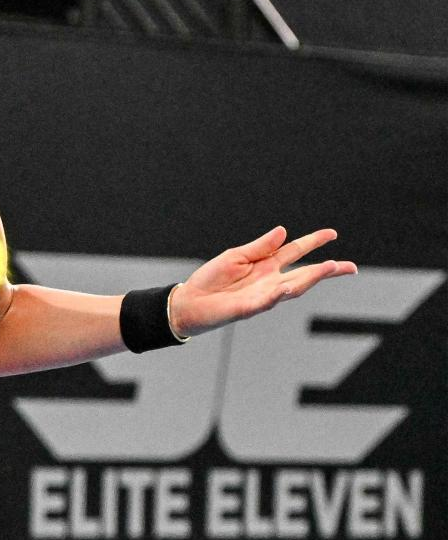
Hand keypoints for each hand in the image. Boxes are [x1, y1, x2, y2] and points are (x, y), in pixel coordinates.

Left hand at [170, 226, 356, 337]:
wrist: (189, 301)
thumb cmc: (211, 279)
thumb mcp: (236, 256)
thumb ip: (260, 246)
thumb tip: (284, 231)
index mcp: (266, 265)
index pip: (295, 251)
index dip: (313, 242)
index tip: (332, 234)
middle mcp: (269, 281)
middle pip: (304, 273)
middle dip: (327, 270)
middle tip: (349, 266)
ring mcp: (262, 295)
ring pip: (293, 287)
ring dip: (311, 279)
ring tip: (329, 268)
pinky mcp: (249, 308)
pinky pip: (266, 301)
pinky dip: (278, 295)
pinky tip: (289, 288)